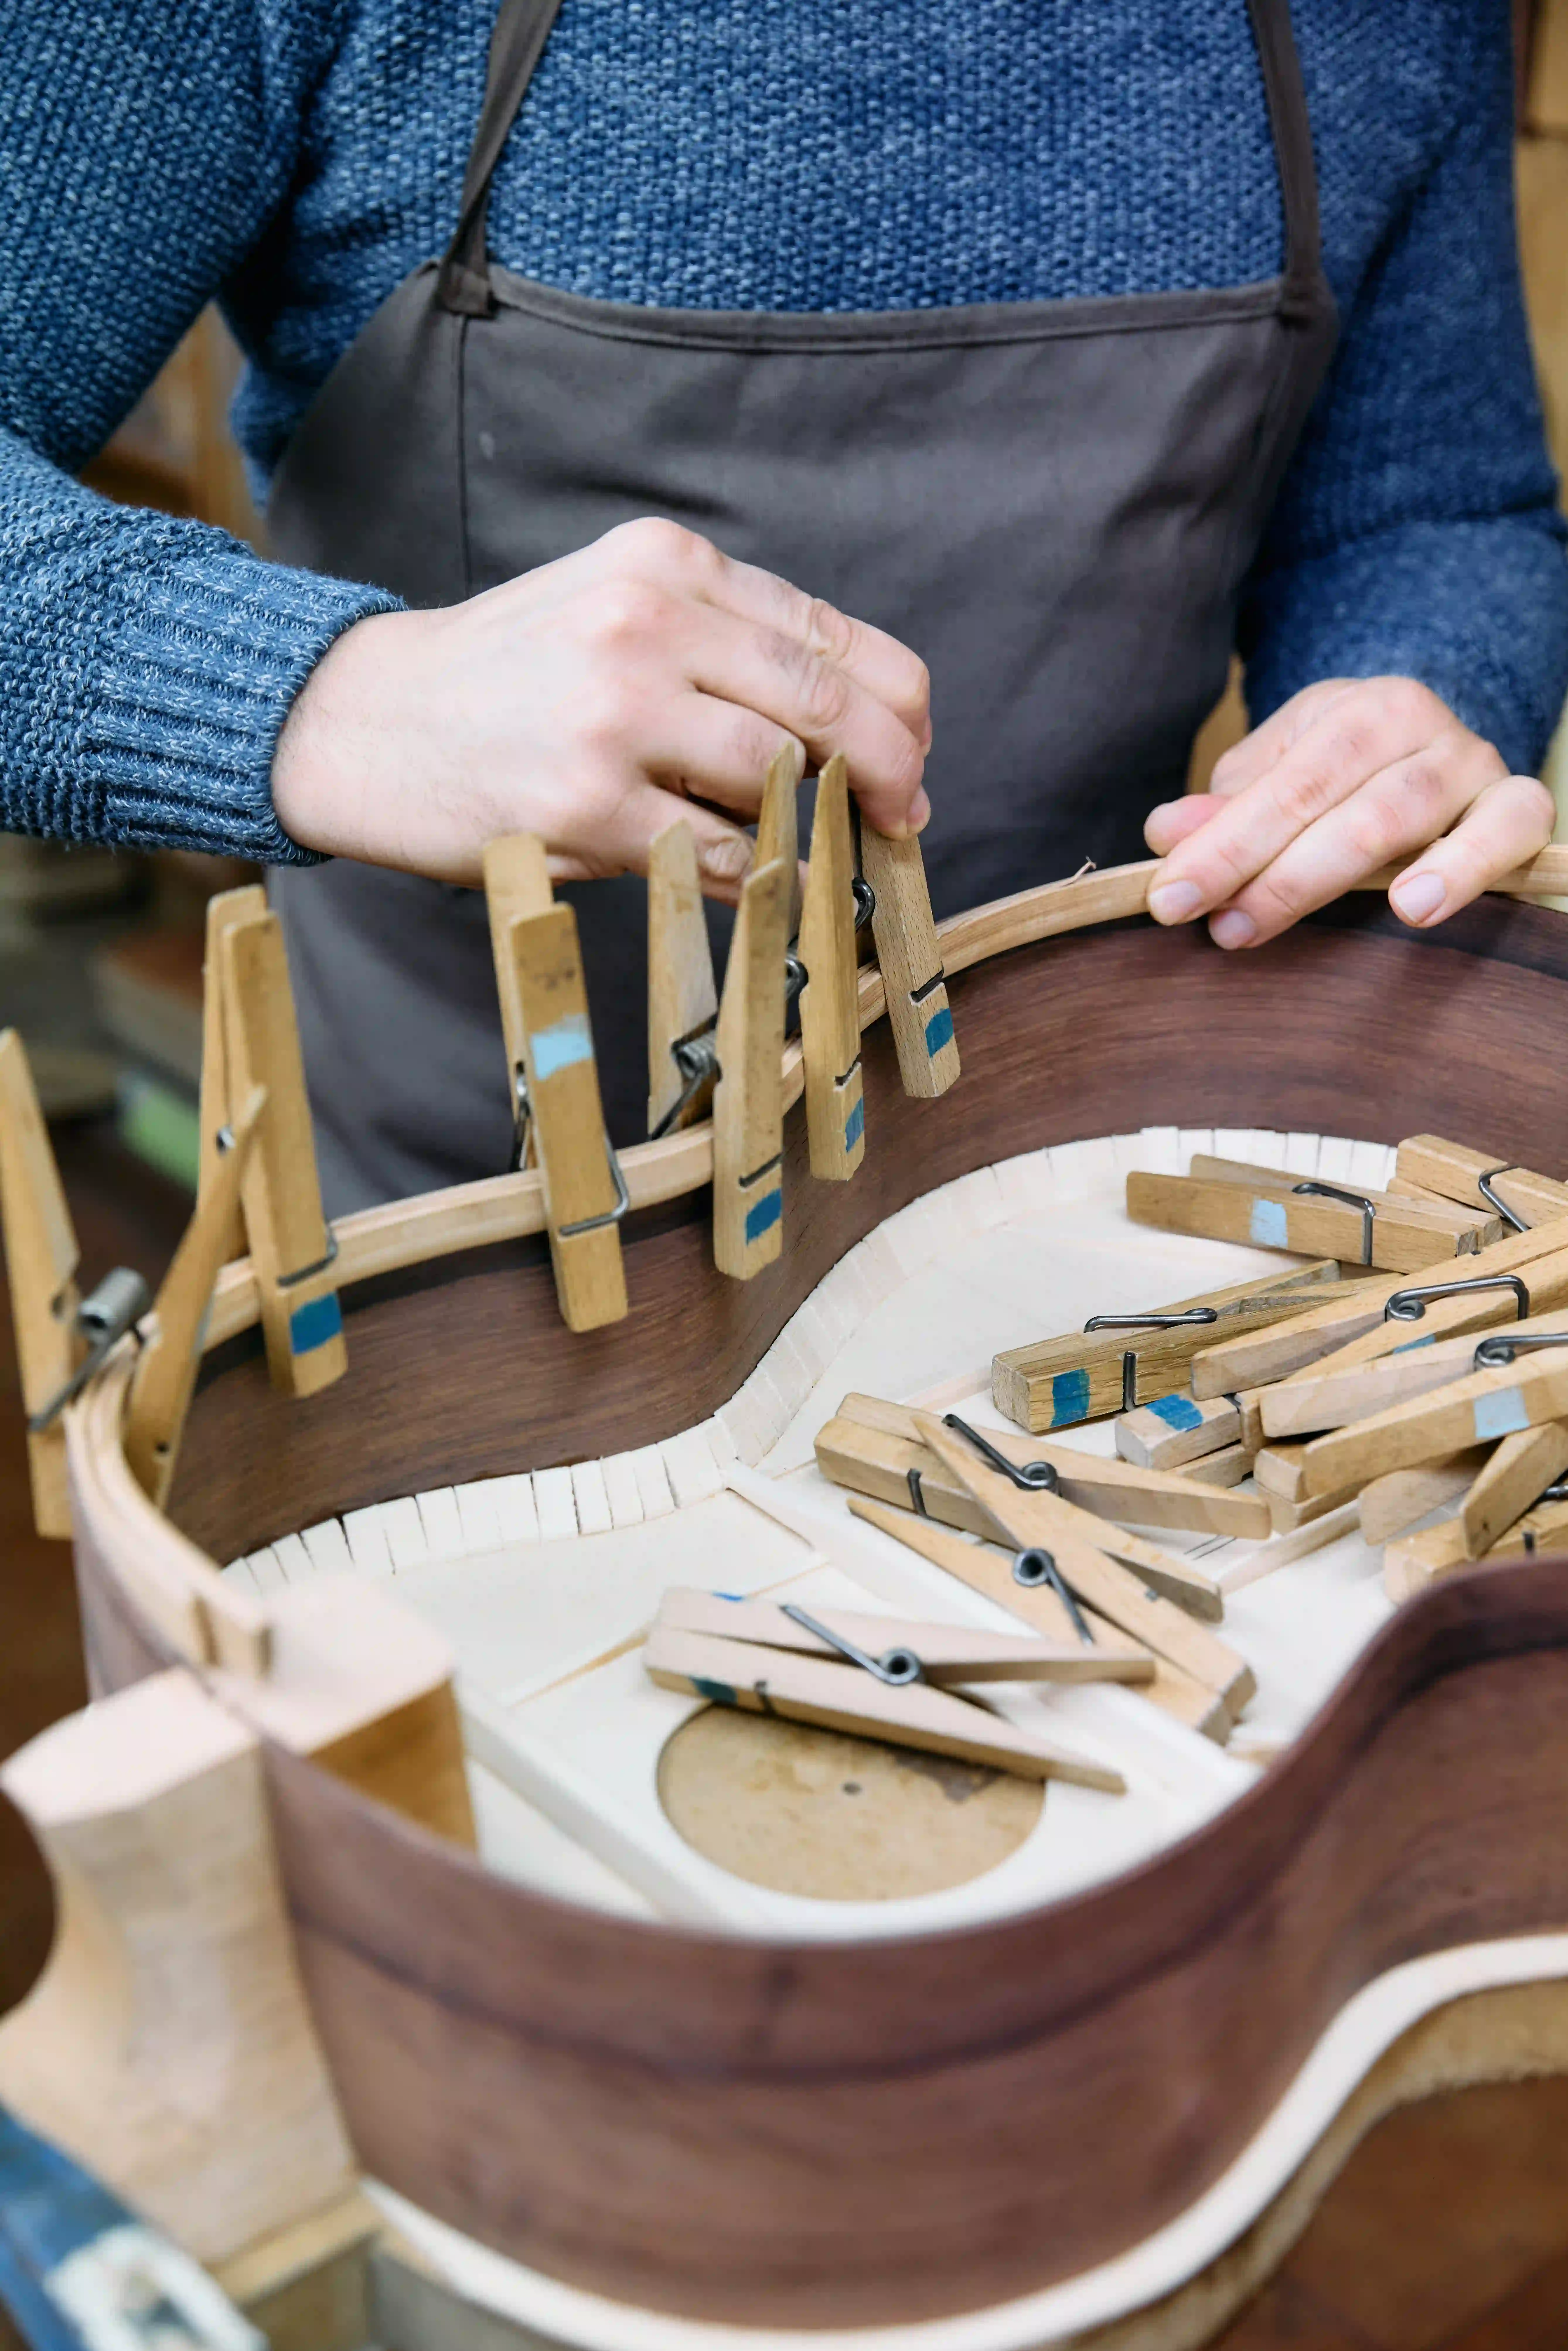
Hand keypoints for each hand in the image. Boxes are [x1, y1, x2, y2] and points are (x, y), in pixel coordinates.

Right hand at [272, 517, 930, 893]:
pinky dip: (764, 873)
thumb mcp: (614, 608)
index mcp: (666, 566)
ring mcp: (617, 718)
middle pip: (827, 705)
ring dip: (829, 825)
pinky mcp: (590, 806)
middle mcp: (647, 625)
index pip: (828, 635)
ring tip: (836, 846)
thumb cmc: (506, 674)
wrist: (367, 719)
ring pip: (782, 780)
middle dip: (892, 769)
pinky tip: (769, 877)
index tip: (914, 751)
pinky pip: (721, 854)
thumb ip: (725, 647)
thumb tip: (856, 728)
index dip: (896, 705)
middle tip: (905, 812)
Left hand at [1144, 677, 1553, 945]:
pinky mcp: (1522, 810)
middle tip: (1221, 928)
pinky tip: (1413, 908)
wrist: (1433, 758)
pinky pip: (1511, 832)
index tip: (1171, 897)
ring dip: (1338, 876)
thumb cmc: (1341, 778)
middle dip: (1270, 871)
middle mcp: (1424, 728)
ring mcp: (1477, 768)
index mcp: (1360, 710)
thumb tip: (1167, 835)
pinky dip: (1466, 867)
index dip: (1224, 845)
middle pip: (1342, 803)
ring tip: (1290, 918)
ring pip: (1408, 816)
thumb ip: (1226, 810)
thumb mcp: (1278, 779)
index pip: (1286, 783)